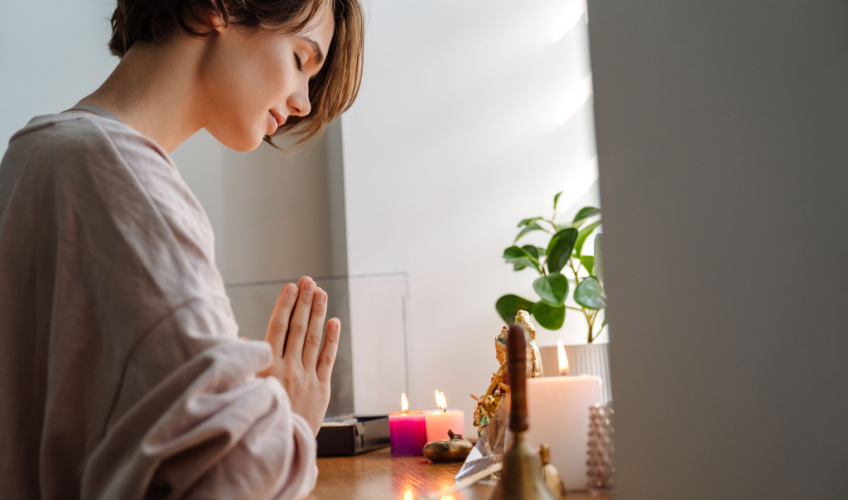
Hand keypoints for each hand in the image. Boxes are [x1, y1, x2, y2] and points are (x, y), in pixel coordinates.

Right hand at [259, 276, 339, 435]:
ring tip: (321, 293)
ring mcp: (307, 378)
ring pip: (314, 340)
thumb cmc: (256, 415)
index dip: (285, 305)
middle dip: (304, 302)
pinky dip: (331, 339)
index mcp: (267, 368)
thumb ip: (246, 363)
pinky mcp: (321, 390)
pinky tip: (333, 322)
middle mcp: (288, 370)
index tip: (291, 287)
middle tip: (309, 281)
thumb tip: (243, 339)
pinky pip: (327, 359)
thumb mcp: (243, 389)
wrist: (277, 448)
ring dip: (318, 314)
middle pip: (298, 329)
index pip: (277, 328)